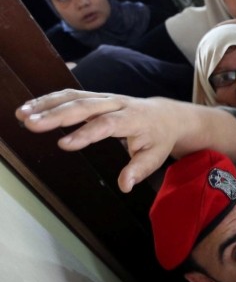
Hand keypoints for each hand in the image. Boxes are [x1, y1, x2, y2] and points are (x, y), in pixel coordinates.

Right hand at [17, 90, 194, 191]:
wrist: (165, 115)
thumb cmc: (159, 138)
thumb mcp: (155, 156)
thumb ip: (139, 170)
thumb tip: (125, 186)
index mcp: (134, 118)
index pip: (108, 124)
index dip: (86, 133)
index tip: (64, 144)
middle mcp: (117, 104)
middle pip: (85, 106)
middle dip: (57, 115)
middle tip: (32, 125)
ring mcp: (105, 98)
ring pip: (74, 97)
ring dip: (46, 104)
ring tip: (22, 115)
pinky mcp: (96, 97)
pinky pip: (71, 95)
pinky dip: (48, 100)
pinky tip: (29, 108)